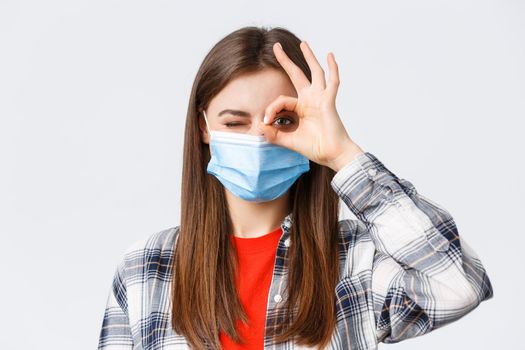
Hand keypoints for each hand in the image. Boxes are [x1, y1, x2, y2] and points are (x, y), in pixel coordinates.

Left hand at [258, 41, 364, 171]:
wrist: (332, 155)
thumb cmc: (315, 148)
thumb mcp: (288, 141)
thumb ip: (273, 135)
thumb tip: (259, 127)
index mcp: (300, 108)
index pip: (281, 99)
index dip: (271, 108)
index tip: (266, 122)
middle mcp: (310, 100)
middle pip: (297, 75)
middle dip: (286, 61)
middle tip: (276, 47)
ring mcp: (321, 99)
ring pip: (315, 73)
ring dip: (309, 57)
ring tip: (303, 43)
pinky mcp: (329, 102)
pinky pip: (333, 83)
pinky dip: (333, 69)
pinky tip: (330, 56)